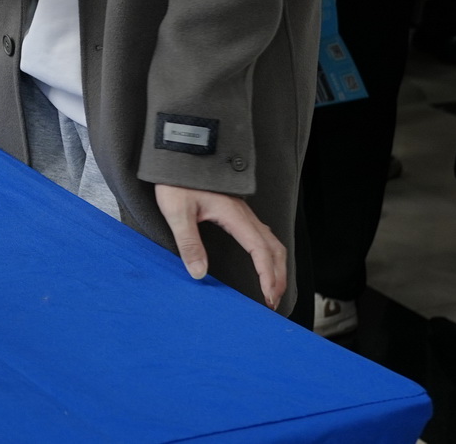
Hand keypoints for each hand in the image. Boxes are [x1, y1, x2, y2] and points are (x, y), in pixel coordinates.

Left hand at [154, 183, 286, 307]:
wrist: (178, 154)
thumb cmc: (177, 180)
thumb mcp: (177, 211)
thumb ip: (188, 242)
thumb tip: (198, 272)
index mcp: (233, 214)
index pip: (260, 249)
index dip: (267, 275)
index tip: (268, 296)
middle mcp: (243, 213)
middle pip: (274, 247)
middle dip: (278, 276)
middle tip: (273, 301)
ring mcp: (242, 211)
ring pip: (271, 240)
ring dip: (276, 266)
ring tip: (272, 288)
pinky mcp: (236, 210)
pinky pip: (262, 234)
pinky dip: (269, 254)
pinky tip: (263, 262)